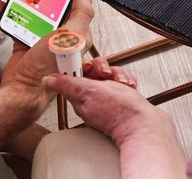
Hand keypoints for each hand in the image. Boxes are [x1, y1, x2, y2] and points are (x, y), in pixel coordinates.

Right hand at [0, 0, 96, 106]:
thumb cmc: (48, 68)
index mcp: (74, 28)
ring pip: (29, 5)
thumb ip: (81, 13)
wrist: (22, 91)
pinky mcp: (23, 41)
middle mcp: (59, 31)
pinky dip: (6, 10)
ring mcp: (40, 36)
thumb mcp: (69, 38)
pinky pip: (15, 20)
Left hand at [45, 69, 184, 176]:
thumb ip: (67, 84)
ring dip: (117, 73)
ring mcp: (108, 98)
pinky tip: (129, 86)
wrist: (144, 125)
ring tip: (121, 83)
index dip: (83, 66)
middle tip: (107, 75)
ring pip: (109, 74)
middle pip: (93, 71)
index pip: (76, 74)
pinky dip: (126, 80)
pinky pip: (122, 80)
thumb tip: (47, 80)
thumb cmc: (118, 113)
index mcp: (81, 97)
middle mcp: (93, 98)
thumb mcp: (88, 93)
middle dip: (103, 68)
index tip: (90, 66)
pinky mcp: (122, 97)